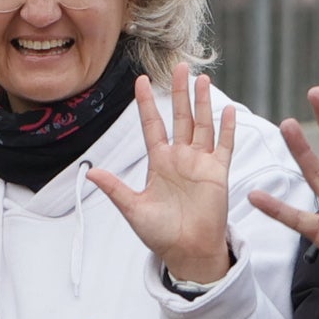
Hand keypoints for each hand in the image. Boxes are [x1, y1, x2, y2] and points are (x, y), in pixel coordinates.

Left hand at [96, 66, 235, 285]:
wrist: (186, 251)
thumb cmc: (160, 233)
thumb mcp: (133, 209)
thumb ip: (115, 189)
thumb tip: (91, 172)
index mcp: (159, 163)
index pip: (152, 126)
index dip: (147, 104)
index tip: (141, 81)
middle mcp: (180, 158)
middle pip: (181, 117)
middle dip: (180, 93)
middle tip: (181, 66)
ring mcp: (200, 164)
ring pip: (202, 125)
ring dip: (202, 103)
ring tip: (202, 79)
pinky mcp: (218, 174)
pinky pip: (223, 146)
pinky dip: (226, 129)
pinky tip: (227, 110)